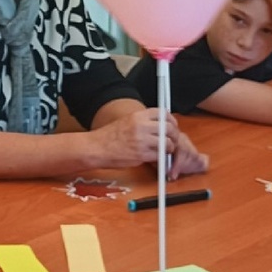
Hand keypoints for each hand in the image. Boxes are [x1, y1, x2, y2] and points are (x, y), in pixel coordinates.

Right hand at [87, 107, 208, 176]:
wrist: (97, 148)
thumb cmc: (110, 136)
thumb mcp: (127, 121)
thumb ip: (143, 122)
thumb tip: (161, 126)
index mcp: (138, 115)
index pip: (163, 113)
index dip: (172, 120)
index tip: (173, 126)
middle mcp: (141, 126)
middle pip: (169, 128)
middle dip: (174, 135)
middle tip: (173, 141)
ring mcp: (142, 141)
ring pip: (167, 143)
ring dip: (169, 148)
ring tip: (165, 151)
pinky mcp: (141, 155)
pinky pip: (159, 156)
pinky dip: (161, 158)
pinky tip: (157, 158)